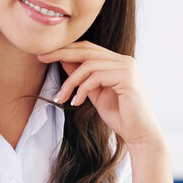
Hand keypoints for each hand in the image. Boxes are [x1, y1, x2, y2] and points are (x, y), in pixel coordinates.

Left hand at [38, 43, 162, 148]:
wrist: (140, 134)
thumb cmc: (120, 116)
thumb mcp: (95, 93)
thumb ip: (82, 77)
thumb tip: (62, 60)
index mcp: (118, 61)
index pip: (88, 48)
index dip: (66, 49)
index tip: (45, 54)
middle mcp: (124, 60)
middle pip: (86, 50)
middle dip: (61, 53)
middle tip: (41, 58)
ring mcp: (127, 67)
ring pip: (88, 65)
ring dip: (70, 82)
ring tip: (60, 97)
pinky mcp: (127, 78)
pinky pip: (96, 77)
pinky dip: (82, 89)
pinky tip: (76, 102)